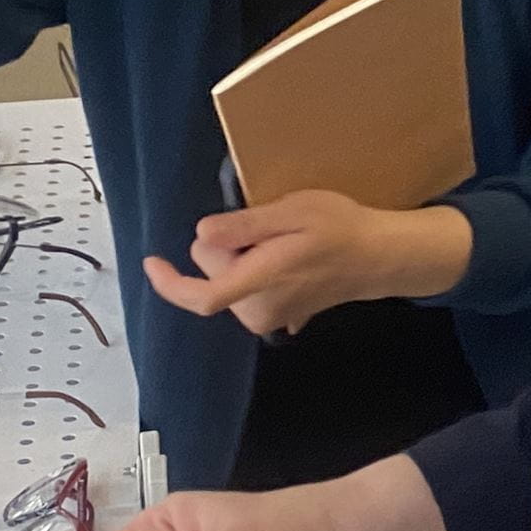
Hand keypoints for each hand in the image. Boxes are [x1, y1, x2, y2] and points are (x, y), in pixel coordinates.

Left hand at [145, 193, 470, 338]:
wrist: (379, 257)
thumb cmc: (340, 228)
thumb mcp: (294, 211)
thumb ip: (246, 226)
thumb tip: (199, 234)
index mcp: (261, 283)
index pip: (203, 296)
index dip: (171, 282)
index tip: (151, 261)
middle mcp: (259, 311)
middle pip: (213, 271)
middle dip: (229, 246)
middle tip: (270, 228)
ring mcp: (268, 318)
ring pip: (227, 278)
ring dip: (243, 256)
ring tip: (282, 241)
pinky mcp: (276, 318)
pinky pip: (245, 287)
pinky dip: (253, 268)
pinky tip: (286, 256)